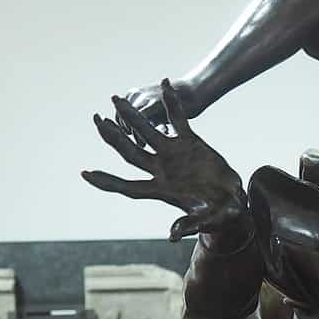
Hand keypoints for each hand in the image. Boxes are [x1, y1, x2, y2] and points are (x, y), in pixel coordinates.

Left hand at [83, 80, 250, 242]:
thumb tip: (173, 235)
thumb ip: (189, 225)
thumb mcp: (205, 221)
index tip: (85, 174)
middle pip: (130, 152)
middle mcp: (161, 170)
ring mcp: (173, 154)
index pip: (127, 186)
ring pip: (147, 132)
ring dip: (132, 116)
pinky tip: (165, 83)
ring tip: (116, 99)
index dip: (107, 181)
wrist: (233, 202)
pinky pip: (178, 119)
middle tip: (97, 120)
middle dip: (112, 137)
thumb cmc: (218, 216)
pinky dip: (172, 103)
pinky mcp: (190, 142)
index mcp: (160, 191)